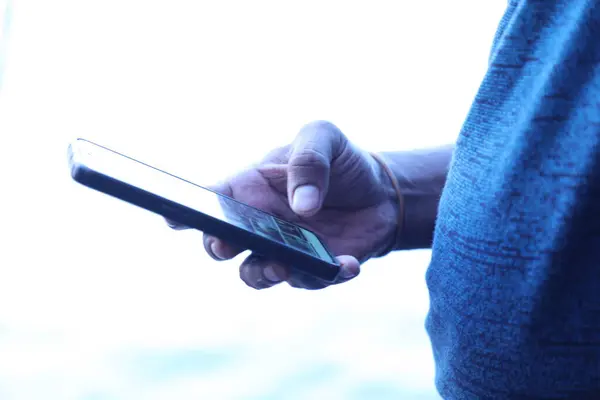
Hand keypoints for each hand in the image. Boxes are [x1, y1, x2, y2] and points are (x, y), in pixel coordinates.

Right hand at [169, 121, 397, 289]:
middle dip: (217, 247)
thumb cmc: (341, 160)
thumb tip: (301, 208)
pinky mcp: (315, 268)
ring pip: (258, 273)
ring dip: (265, 274)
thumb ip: (308, 159)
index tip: (172, 217)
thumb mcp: (324, 137)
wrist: (381, 191)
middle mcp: (259, 224)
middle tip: (226, 244)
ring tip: (284, 267)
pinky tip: (347, 264)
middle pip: (221, 244)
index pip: (210, 199)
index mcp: (251, 188)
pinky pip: (312, 279)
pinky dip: (327, 275)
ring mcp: (285, 250)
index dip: (184, 209)